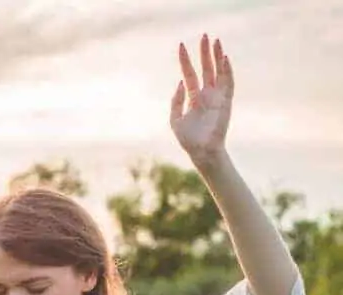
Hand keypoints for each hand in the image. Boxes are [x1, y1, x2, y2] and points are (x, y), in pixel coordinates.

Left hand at [170, 34, 233, 165]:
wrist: (201, 151)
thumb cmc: (188, 138)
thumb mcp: (175, 119)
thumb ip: (176, 101)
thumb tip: (180, 83)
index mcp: (193, 98)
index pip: (190, 74)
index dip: (186, 60)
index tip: (181, 46)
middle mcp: (206, 94)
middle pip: (206, 68)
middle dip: (205, 53)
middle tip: (204, 35)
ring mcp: (217, 97)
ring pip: (218, 72)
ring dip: (217, 57)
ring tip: (215, 41)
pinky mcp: (226, 102)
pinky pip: (227, 83)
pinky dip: (227, 71)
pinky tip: (224, 58)